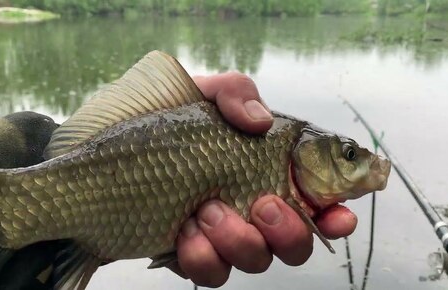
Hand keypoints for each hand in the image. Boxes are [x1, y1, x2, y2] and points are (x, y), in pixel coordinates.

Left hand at [168, 72, 357, 286]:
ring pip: (258, 261)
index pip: (317, 199)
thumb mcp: (201, 92)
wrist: (109, 154)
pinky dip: (203, 255)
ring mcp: (225, 235)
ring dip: (238, 238)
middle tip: (261, 204)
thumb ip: (237, 92)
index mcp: (266, 170)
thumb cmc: (162, 118)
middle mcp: (252, 207)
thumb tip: (260, 121)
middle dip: (289, 231)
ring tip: (204, 209)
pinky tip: (183, 229)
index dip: (336, 215)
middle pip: (297, 243)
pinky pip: (214, 273)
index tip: (338, 217)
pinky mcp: (194, 255)